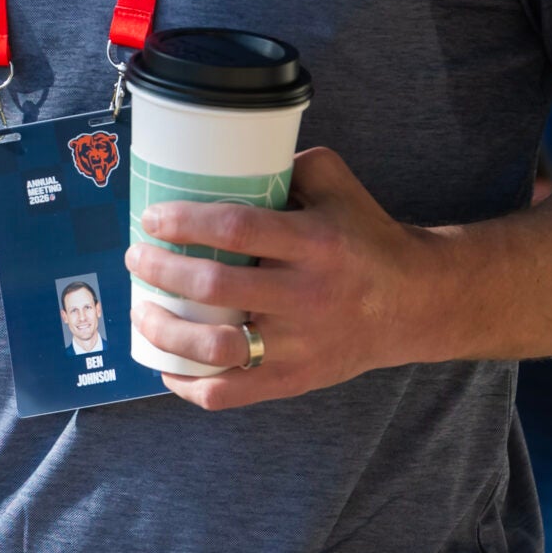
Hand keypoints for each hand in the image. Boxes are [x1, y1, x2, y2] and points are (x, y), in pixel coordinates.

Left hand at [125, 146, 440, 409]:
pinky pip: (231, 394)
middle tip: (137, 257)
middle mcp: (306, 296)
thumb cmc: (366, 238)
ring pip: (217, 349)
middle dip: (162, 272)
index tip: (153, 219)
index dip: (186, 223)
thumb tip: (229, 158)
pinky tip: (167, 366)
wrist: (414, 303)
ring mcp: (299, 345)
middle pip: (217, 289)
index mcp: (315, 243)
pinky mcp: (295, 379)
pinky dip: (191, 386)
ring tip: (143, 312)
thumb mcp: (339, 185)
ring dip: (167, 331)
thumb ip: (291, 165)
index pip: (237, 229)